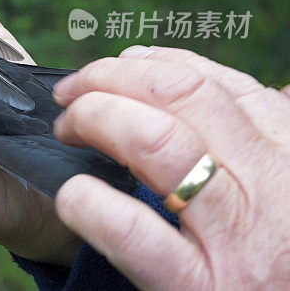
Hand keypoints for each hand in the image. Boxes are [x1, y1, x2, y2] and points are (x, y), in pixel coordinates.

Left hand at [52, 46, 289, 288]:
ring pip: (157, 141)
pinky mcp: (201, 287)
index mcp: (283, 152)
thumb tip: (175, 77)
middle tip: (72, 93)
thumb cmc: (280, 254)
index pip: (211, 81)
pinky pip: (135, 232)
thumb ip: (243, 134)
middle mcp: (268, 183)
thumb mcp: (280, 185)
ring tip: (66, 129)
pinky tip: (73, 196)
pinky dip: (91, 204)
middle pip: (179, 94)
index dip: (149, 64)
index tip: (116, 66)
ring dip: (96, 117)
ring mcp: (236, 236)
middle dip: (109, 78)